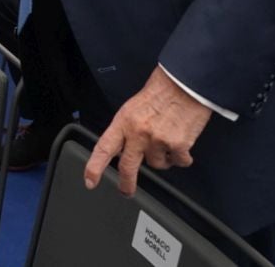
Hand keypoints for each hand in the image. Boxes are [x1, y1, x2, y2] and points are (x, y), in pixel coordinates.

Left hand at [84, 67, 212, 195]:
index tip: (90, 181)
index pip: (103, 148)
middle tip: (126, 191)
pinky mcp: (178, 146)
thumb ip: (126, 129)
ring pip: (157, 165)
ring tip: (167, 139)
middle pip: (127, 167)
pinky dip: (181, 157)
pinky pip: (179, 162)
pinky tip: (182, 143)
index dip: (95, 167)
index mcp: (123, 122)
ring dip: (162, 158)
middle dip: (126, 184)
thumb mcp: (133, 108)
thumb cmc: (160, 92)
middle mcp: (138, 133)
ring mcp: (158, 141)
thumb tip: (123, 149)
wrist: (184, 84)